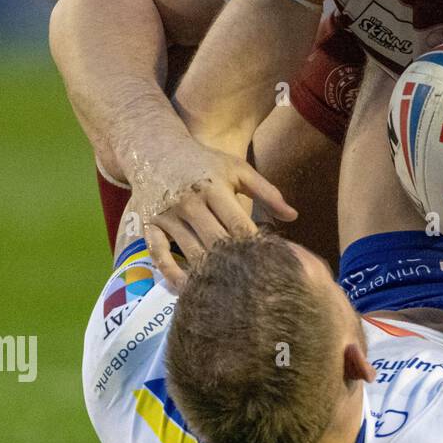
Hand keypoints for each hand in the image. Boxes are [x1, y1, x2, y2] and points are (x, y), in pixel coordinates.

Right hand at [127, 137, 296, 286]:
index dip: (254, 246)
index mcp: (214, 188)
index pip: (239, 224)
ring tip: (229, 292)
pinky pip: (160, 256)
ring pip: (192, 252)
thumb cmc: (204, 162)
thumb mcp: (237, 169)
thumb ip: (267, 192)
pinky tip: (189, 289)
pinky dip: (173, 274)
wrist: (156, 150)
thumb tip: (293, 217)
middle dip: (236, 264)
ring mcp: (167, 216)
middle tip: (253, 285)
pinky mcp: (149, 226)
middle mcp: (189, 203)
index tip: (269, 264)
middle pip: (216, 242)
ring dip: (210, 273)